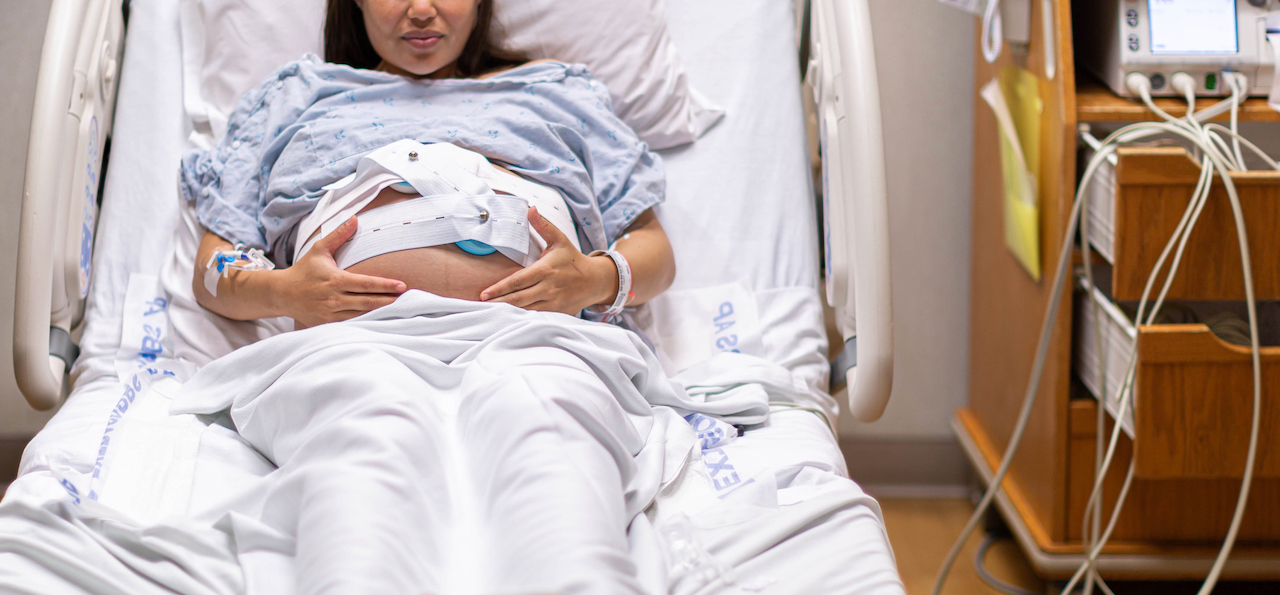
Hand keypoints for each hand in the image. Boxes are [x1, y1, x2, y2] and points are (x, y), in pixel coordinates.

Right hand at [276, 216, 406, 326]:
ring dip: (381, 312)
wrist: (282, 294)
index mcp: (335, 280)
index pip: (366, 284)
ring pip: (362, 314)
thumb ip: (338, 235)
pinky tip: (381, 318)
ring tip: (400, 308)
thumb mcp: (319, 249)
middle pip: (368, 301)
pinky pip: (352, 323)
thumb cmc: (304, 270)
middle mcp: (334, 298)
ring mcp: (331, 313)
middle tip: (408, 298)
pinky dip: (366, 320)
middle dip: (389, 301)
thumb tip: (355, 218)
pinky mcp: (327, 324)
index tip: (402, 285)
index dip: (385, 285)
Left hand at [480, 207, 616, 314]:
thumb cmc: (573, 259)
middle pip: (517, 299)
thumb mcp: (559, 239)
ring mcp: (552, 303)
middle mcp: (547, 289)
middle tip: (479, 305)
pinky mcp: (556, 313)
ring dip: (506, 312)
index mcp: (545, 270)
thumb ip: (542, 225)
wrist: (595, 281)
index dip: (499, 289)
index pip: (517, 281)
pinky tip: (508, 318)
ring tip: (488, 312)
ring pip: (525, 311)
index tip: (484, 293)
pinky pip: (535, 316)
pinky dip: (521, 318)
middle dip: (498, 303)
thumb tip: (530, 208)